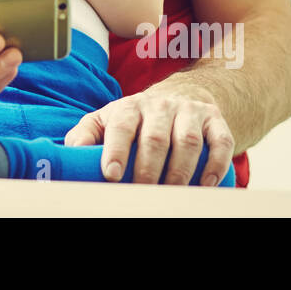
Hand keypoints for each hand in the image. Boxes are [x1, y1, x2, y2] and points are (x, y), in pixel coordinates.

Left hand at [63, 86, 234, 185]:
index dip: (115, 150)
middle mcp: (160, 106)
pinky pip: (221, 141)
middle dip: (148, 168)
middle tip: (141, 192)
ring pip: (188, 140)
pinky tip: (205, 184)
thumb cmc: (135, 118)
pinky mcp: (214, 120)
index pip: (121, 126)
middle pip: (155, 137)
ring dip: (180, 171)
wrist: (179, 95)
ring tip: (171, 193)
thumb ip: (85, 135)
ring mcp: (189, 112)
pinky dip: (216, 163)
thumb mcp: (106, 120)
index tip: (110, 174)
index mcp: (129, 106)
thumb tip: (69, 154)